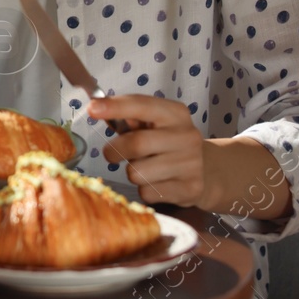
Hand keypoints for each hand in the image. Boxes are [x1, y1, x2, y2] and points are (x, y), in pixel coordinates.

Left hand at [91, 95, 206, 206]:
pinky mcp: (189, 189)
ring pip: (138, 172)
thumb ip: (128, 116)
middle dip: (114, 150)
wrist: (207, 171)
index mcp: (175, 113)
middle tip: (111, 153)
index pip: (141, 105)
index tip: (92, 109)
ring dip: (132, 172)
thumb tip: (97, 108)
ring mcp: (191, 164)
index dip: (114, 107)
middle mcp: (186, 135)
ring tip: (144, 167)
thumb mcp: (154, 124)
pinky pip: (148, 193)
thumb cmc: (167, 143)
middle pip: (135, 143)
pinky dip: (144, 190)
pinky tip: (157, 182)